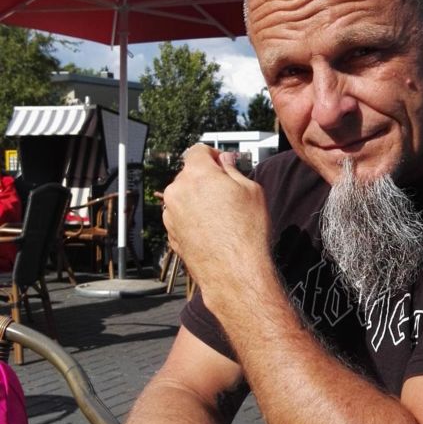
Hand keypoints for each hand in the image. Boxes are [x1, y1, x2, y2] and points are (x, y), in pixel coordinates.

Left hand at [162, 146, 274, 311]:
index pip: (198, 151)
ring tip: (221, 215)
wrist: (234, 272)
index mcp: (197, 175)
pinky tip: (212, 229)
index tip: (223, 163)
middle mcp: (177, 191)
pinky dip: (193, 217)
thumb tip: (225, 161)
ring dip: (198, 198)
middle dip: (206, 178)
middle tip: (228, 192)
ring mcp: (171, 214)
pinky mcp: (171, 233)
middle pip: (189, 174)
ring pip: (184, 195)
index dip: (213, 154)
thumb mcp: (251, 191)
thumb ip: (233, 170)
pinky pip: (181, 215)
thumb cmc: (246, 233)